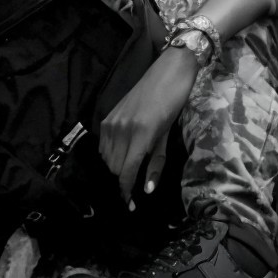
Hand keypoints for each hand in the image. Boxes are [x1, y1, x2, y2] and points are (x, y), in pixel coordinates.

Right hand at [99, 48, 197, 203]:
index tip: (129, 205)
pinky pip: (103, 145)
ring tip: (129, 169)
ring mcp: (112, 122)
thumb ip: (156, 162)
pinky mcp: (106, 116)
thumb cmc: (174, 104)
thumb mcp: (167, 135)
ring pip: (106, 158)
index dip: (126, 191)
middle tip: (133, 188)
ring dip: (116, 168)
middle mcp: (122, 129)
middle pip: (114, 168)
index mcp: (141, 134)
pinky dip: (110, 154)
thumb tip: (146, 189)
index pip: (127, 172)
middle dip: (123, 181)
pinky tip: (123, 154)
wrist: (168, 72)